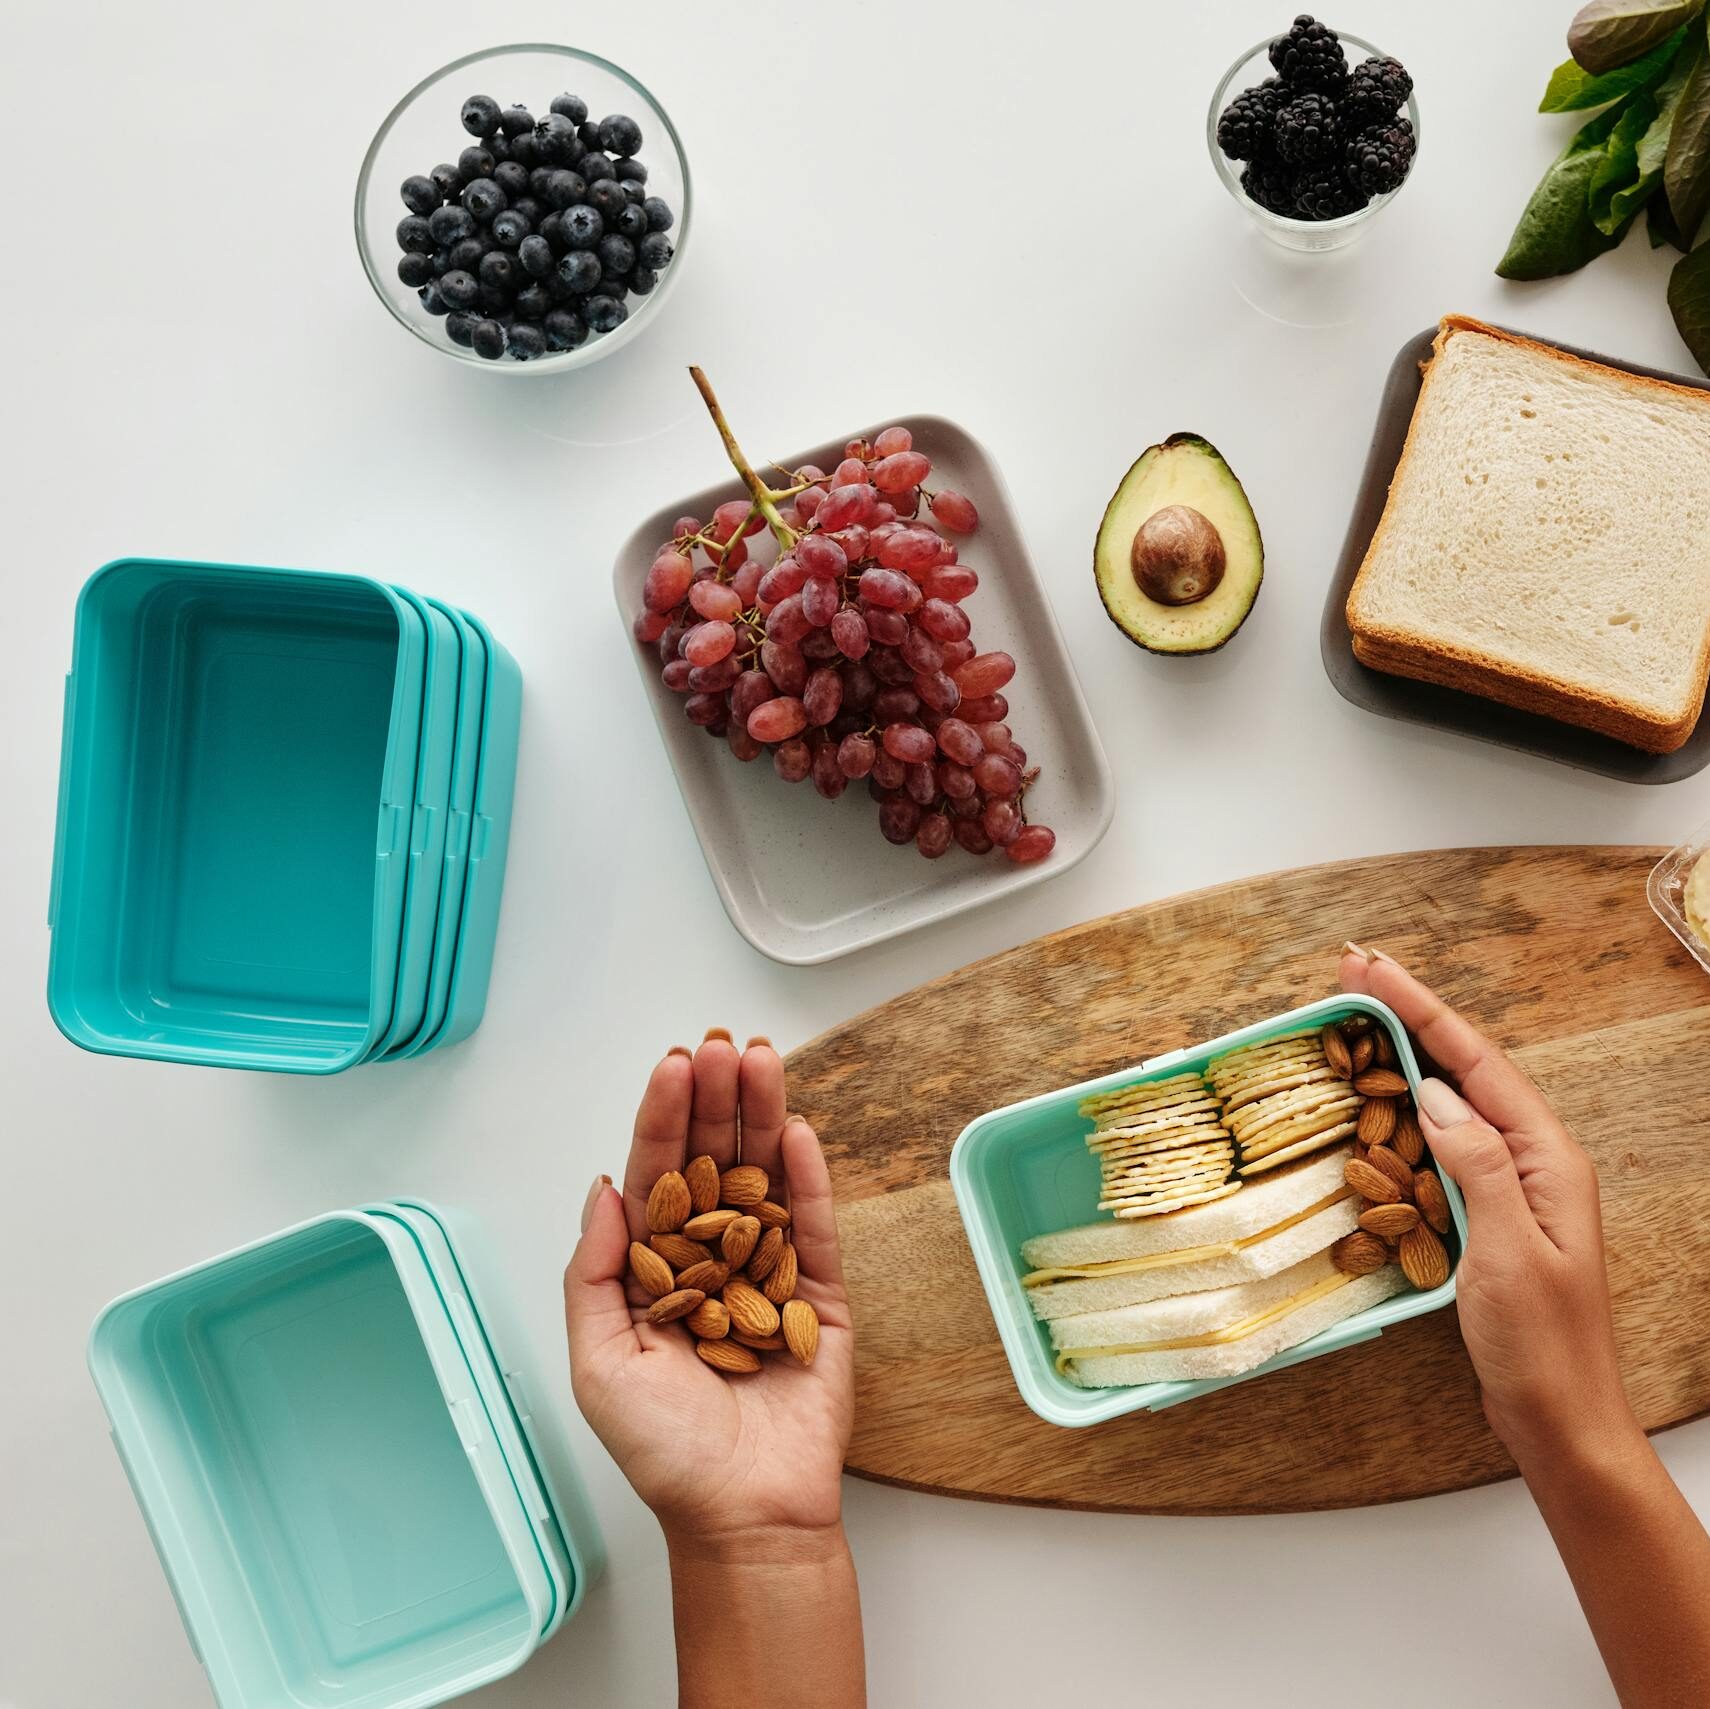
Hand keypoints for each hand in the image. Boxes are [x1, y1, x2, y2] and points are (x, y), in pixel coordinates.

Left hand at [563, 1035, 855, 1548]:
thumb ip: (595, 1271)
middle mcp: (711, 1259)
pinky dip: (806, 1178)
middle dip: (715, 1101)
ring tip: (762, 1061)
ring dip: (762, 1117)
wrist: (743, 1513)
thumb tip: (604, 1187)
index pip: (658, 1177)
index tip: (672, 1065)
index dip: (662, 1120)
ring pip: (764, 1178)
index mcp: (656, 1271)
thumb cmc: (664, 1451)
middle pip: (713, 1161)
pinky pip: (813, 1226)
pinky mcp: (819, 1296)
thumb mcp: (599, 1361)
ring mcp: (768, 1271)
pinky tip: (796, 1131)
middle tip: (720, 1046)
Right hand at [1339, 949, 1635, 1466]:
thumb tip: (1436, 1095)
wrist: (1559, 1420)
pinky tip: (1377, 1101)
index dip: (1421, 1009)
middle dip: (1408, 1014)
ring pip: (1450, 1100)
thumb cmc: (1542, 1346)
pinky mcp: (1485, 1213)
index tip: (1370, 970)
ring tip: (1355, 1016)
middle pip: (1464, 1067)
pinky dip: (1403, 1109)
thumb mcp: (1510, 1251)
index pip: (1477, 1063)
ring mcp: (1509, 1186)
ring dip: (1403, 1054)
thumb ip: (1478, 1165)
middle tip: (1351, 971)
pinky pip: (1440, 1143)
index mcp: (1548, 1159)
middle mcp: (1532, 1161)